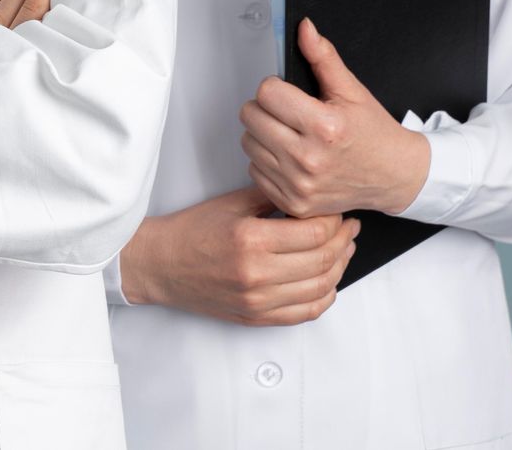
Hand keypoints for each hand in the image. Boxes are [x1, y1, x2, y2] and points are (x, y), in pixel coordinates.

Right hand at [119, 186, 357, 325]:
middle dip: (343, 240)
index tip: (339, 211)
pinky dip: (326, 296)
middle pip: (323, 259)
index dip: (334, 220)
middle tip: (350, 226)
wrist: (161, 264)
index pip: (313, 231)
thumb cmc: (191, 231)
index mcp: (250, 239)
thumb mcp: (231, 203)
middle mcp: (257, 273)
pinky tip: (329, 280)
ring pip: (321, 287)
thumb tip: (308, 194)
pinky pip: (306, 312)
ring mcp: (259, 300)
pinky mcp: (258, 316)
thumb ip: (271, 197)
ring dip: (340, 267)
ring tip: (343, 249)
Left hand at [240, 18, 430, 217]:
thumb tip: (304, 28)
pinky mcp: (293, 203)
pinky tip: (290, 157)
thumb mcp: (352, 91)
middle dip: (266, 108)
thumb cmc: (374, 135)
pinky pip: (254, 171)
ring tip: (290, 134)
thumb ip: (323, 57)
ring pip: (248, 143)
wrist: (395, 176)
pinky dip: (267, 162)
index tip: (289, 93)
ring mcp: (300, 185)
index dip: (276, 87)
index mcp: (325, 127)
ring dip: (263, 134)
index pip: (266, 92)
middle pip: (251, 116)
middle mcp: (309, 159)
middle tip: (289, 112)